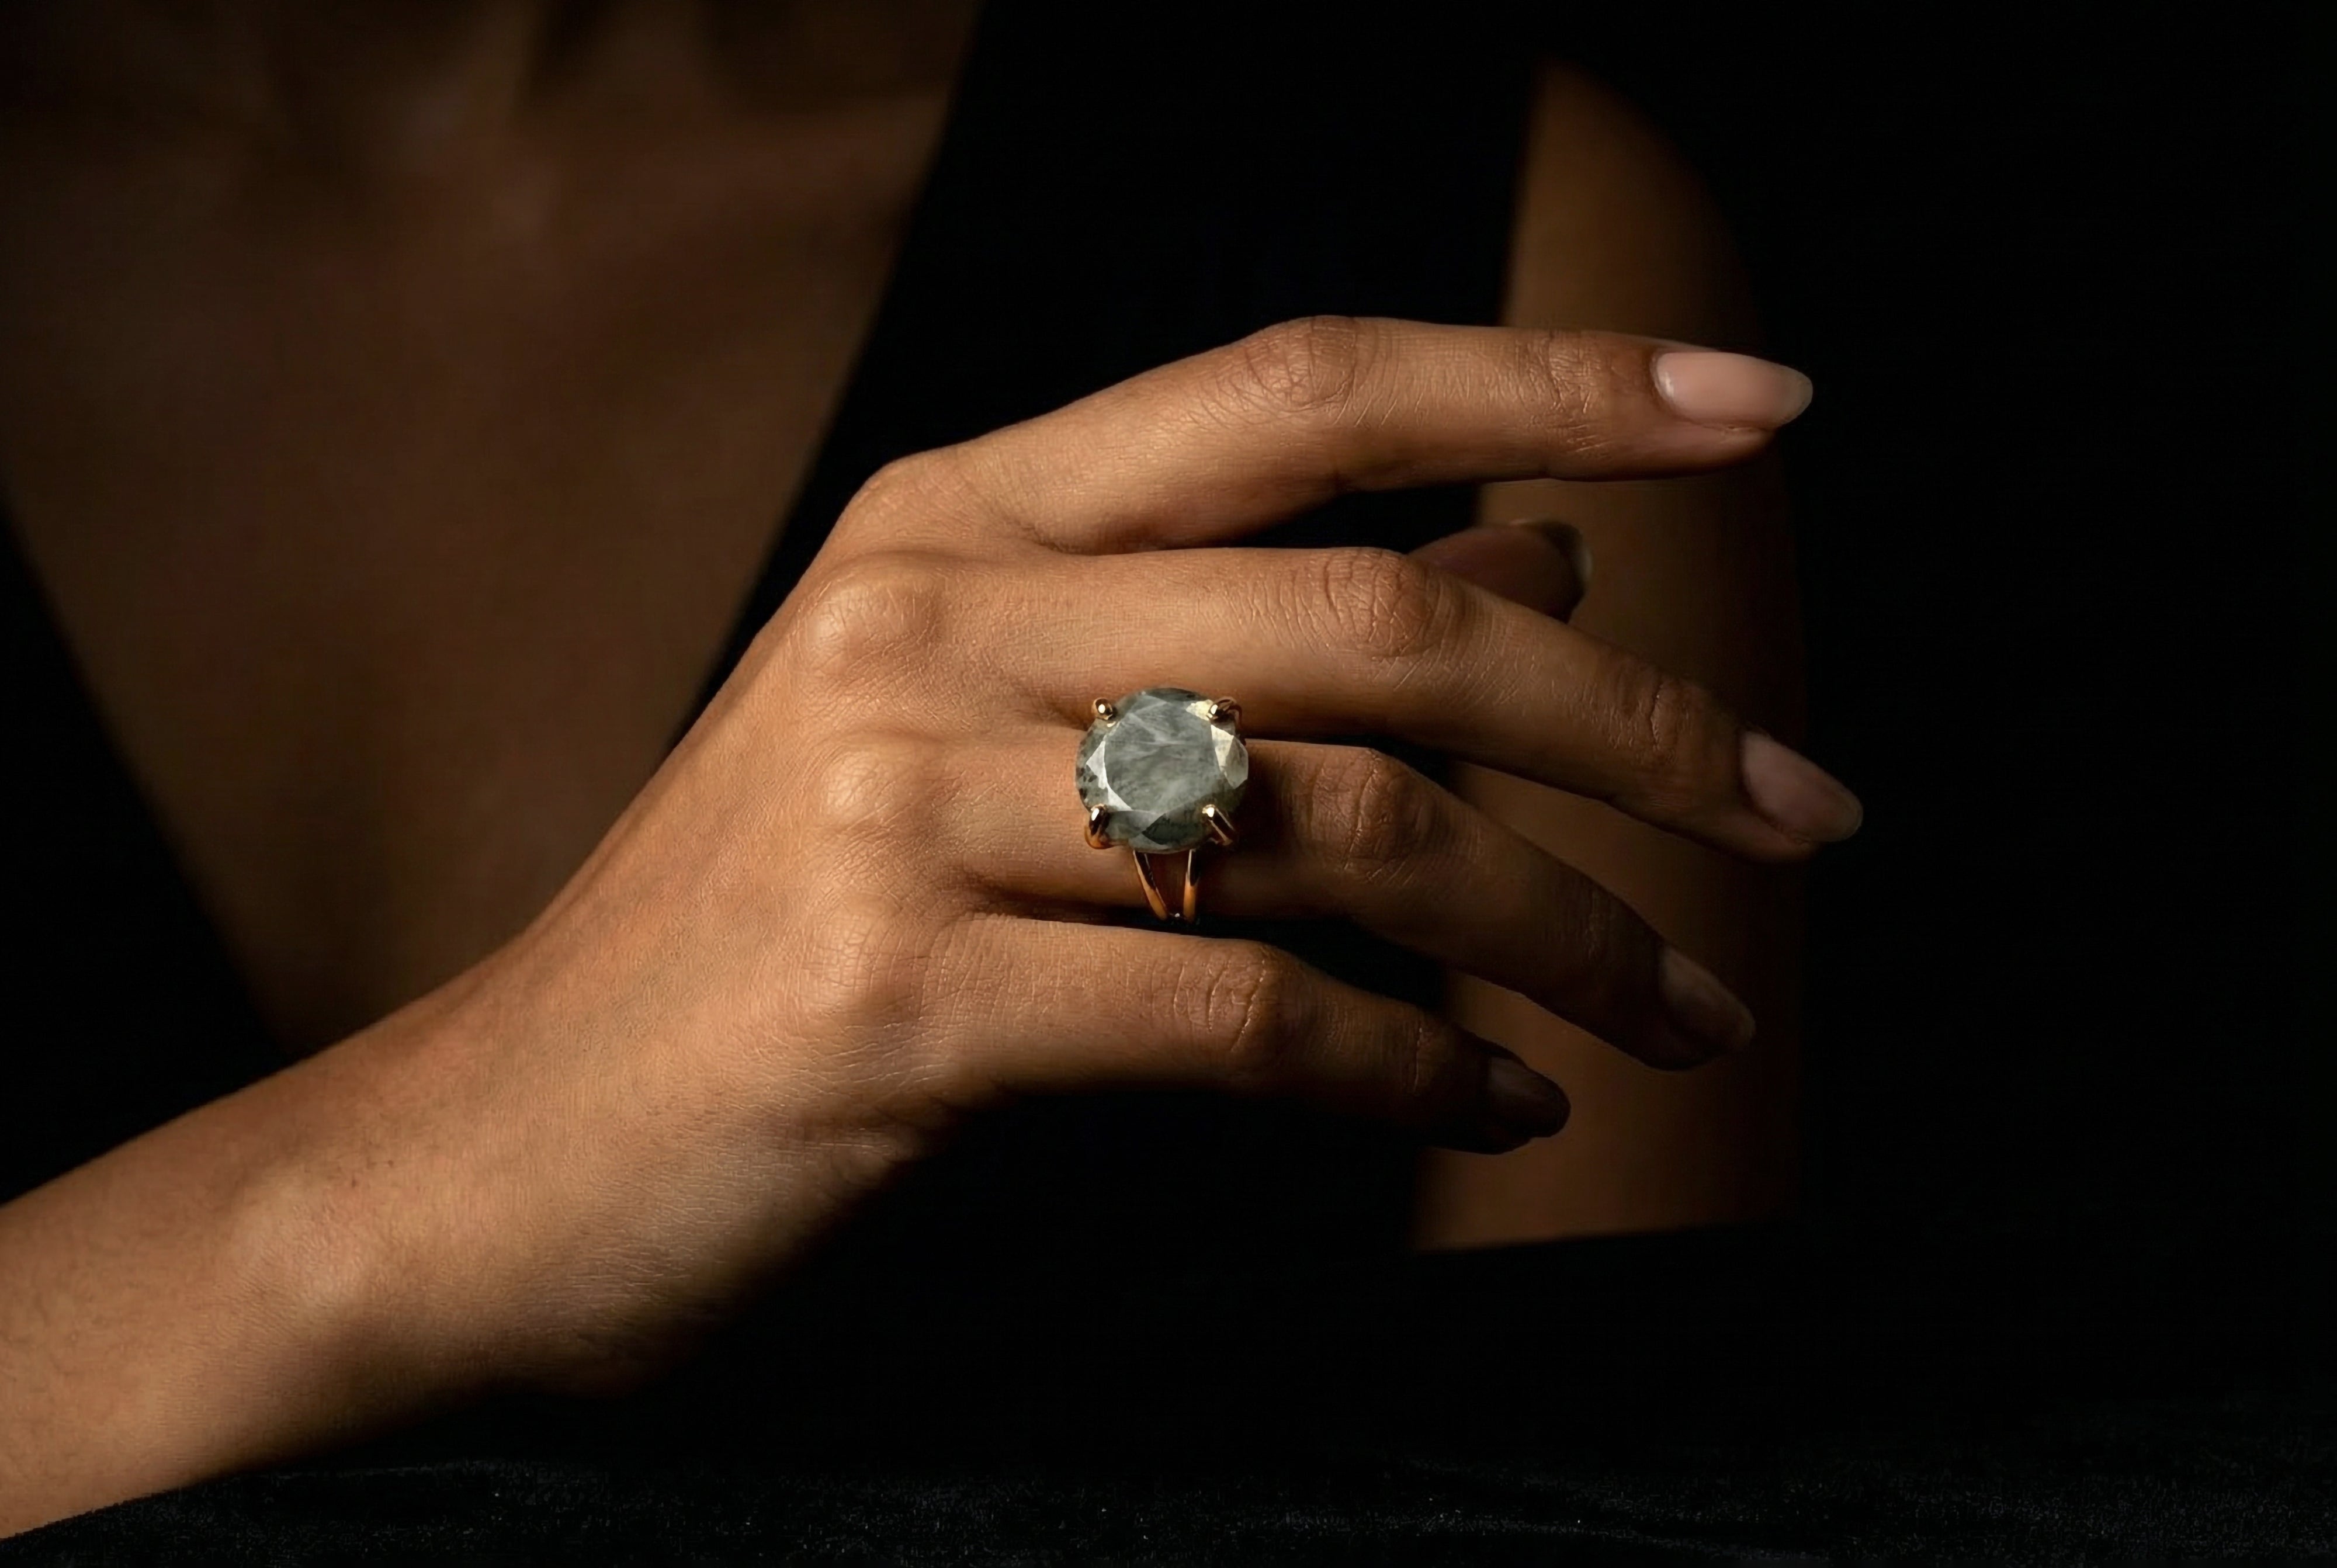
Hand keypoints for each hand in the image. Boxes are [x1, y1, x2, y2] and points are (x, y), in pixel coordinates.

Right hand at [265, 317, 1856, 1392]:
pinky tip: (1498, 1112)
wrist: (507, 1150)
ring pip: (1333, 834)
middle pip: (1370, 619)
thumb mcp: (999, 731)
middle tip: (1806, 812)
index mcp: (957, 514)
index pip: (1302, 384)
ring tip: (1689, 1014)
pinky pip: (1236, 1022)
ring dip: (1562, 934)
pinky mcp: (891, 1007)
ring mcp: (894, 808)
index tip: (1758, 401)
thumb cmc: (785, 934)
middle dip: (1634, 719)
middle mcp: (927, 618)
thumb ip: (1249, 631)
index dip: (1546, 376)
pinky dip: (1409, 1073)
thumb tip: (1533, 561)